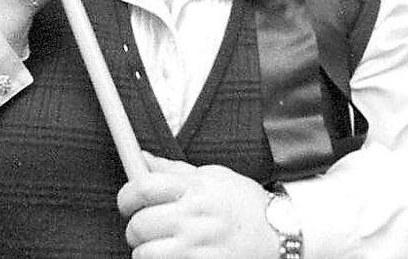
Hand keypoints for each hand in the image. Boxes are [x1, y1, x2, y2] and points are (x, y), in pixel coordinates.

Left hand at [117, 153, 276, 258]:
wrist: (280, 234)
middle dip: (137, 227)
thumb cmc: (243, 203)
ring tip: (162, 245)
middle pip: (139, 225)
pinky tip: (176, 256)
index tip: (129, 201)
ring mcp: (198, 248)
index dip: (127, 196)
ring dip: (147, 251)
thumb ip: (173, 171)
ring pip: (145, 254)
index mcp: (196, 189)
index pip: (142, 188)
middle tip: (148, 227)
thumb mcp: (212, 176)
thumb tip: (141, 158)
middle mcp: (195, 218)